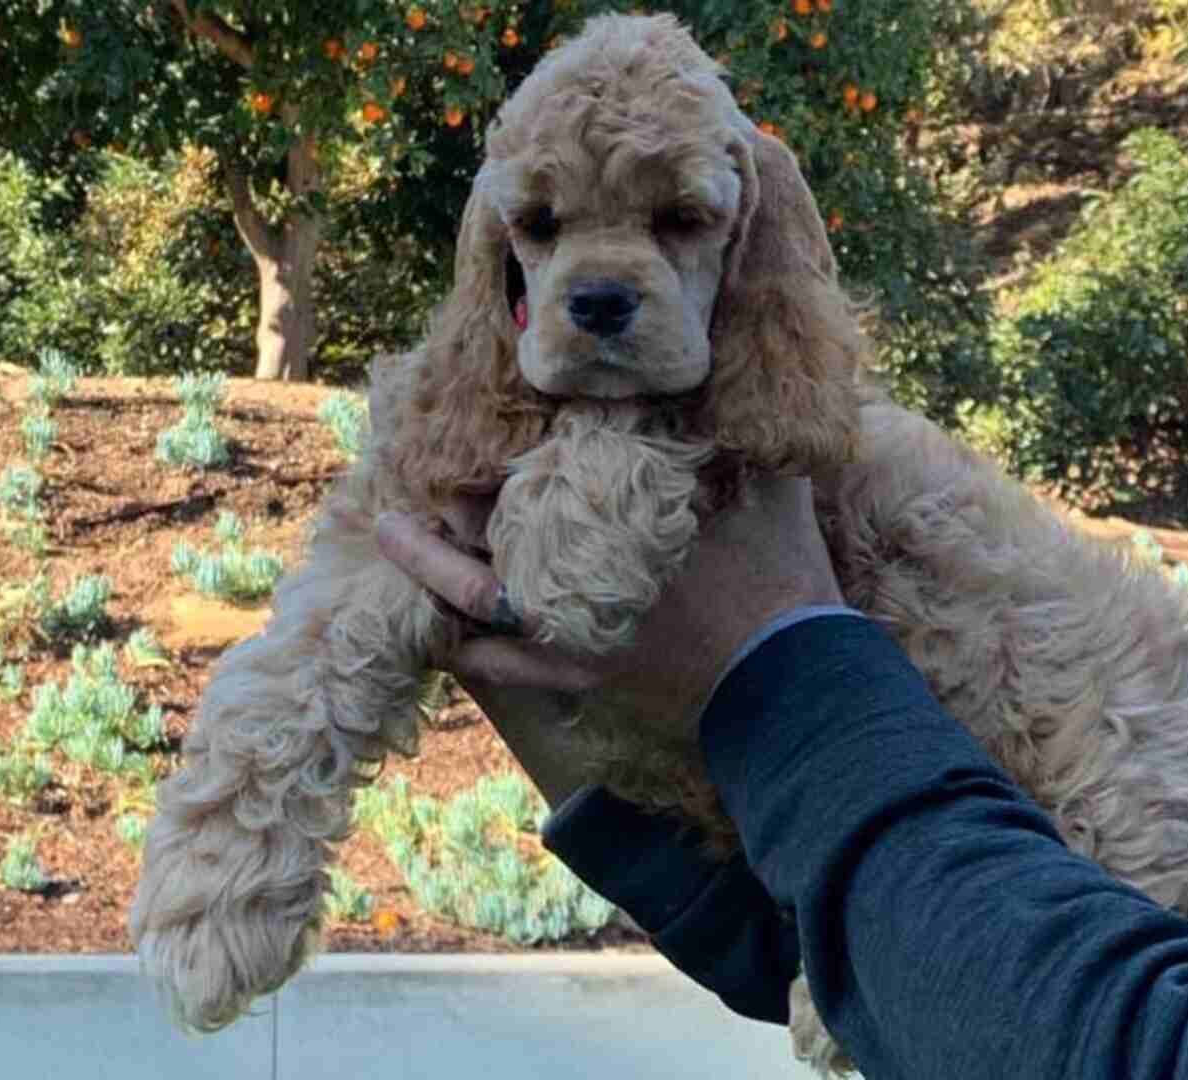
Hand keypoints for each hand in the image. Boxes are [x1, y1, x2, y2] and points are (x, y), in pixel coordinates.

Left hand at [375, 474, 841, 745]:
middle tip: (403, 482)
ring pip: (481, 599)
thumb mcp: (773, 486)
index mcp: (622, 516)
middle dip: (447, 506)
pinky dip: (477, 653)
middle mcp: (585, 570)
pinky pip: (514, 669)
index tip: (465, 429)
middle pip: (490, 530)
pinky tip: (448, 642)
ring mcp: (579, 628)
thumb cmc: (784, 576)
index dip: (498, 451)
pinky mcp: (589, 674)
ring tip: (392, 536)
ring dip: (434, 567)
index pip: (540, 471)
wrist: (795, 674)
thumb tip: (737, 372)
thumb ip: (744, 431)